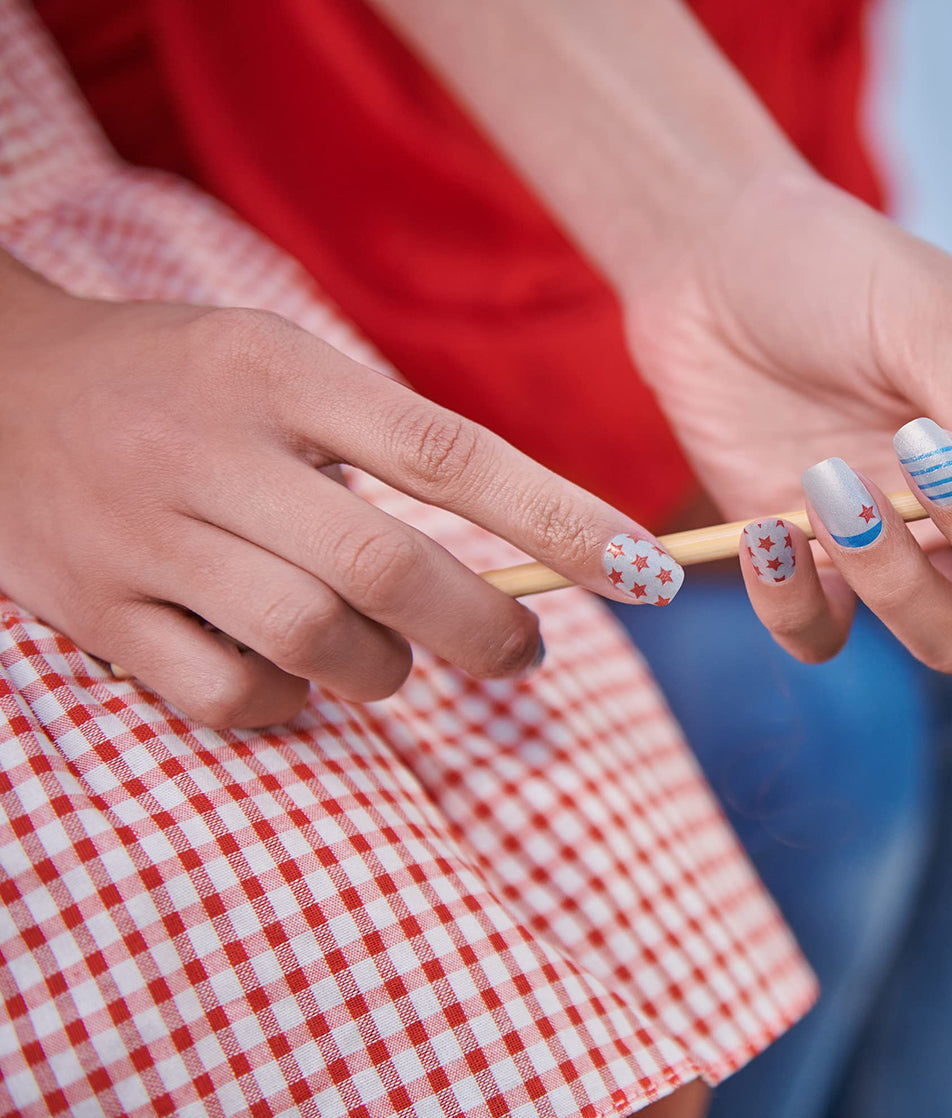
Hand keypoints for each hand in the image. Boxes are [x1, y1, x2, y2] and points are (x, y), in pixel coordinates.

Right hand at [0, 270, 678, 727]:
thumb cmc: (178, 381)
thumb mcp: (281, 366)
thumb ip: (385, 444)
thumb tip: (521, 550)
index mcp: (279, 373)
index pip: (448, 451)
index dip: (560, 519)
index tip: (644, 571)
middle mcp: (213, 452)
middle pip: (386, 568)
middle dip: (483, 628)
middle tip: (525, 649)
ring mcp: (145, 536)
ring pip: (314, 639)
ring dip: (384, 668)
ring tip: (391, 656)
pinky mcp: (95, 609)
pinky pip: (227, 694)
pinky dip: (288, 704)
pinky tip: (294, 676)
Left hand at [625, 171, 951, 666]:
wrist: (706, 270)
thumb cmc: (831, 271)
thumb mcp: (919, 315)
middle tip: (922, 452)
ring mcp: (905, 544)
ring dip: (898, 581)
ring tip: (827, 481)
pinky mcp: (816, 569)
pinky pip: (827, 639)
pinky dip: (796, 603)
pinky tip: (764, 532)